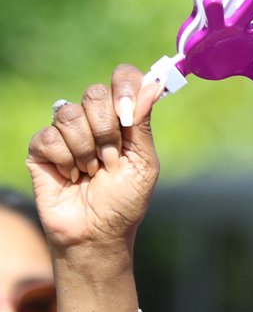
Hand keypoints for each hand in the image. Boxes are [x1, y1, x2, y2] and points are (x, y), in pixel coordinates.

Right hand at [26, 65, 161, 254]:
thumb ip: (143, 123)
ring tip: (91, 172)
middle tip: (111, 160)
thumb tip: (153, 84)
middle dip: (107, 131)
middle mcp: (93, 119)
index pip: (123, 78)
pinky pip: (49, 136)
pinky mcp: (41, 147)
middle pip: (94, 94)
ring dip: (86, 150)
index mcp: (123, 119)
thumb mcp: (144, 163)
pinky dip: (65, 161)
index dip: (125, 87)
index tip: (128, 114)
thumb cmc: (125, 201)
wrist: (97, 233)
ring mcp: (65, 132)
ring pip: (69, 114)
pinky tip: (70, 176)